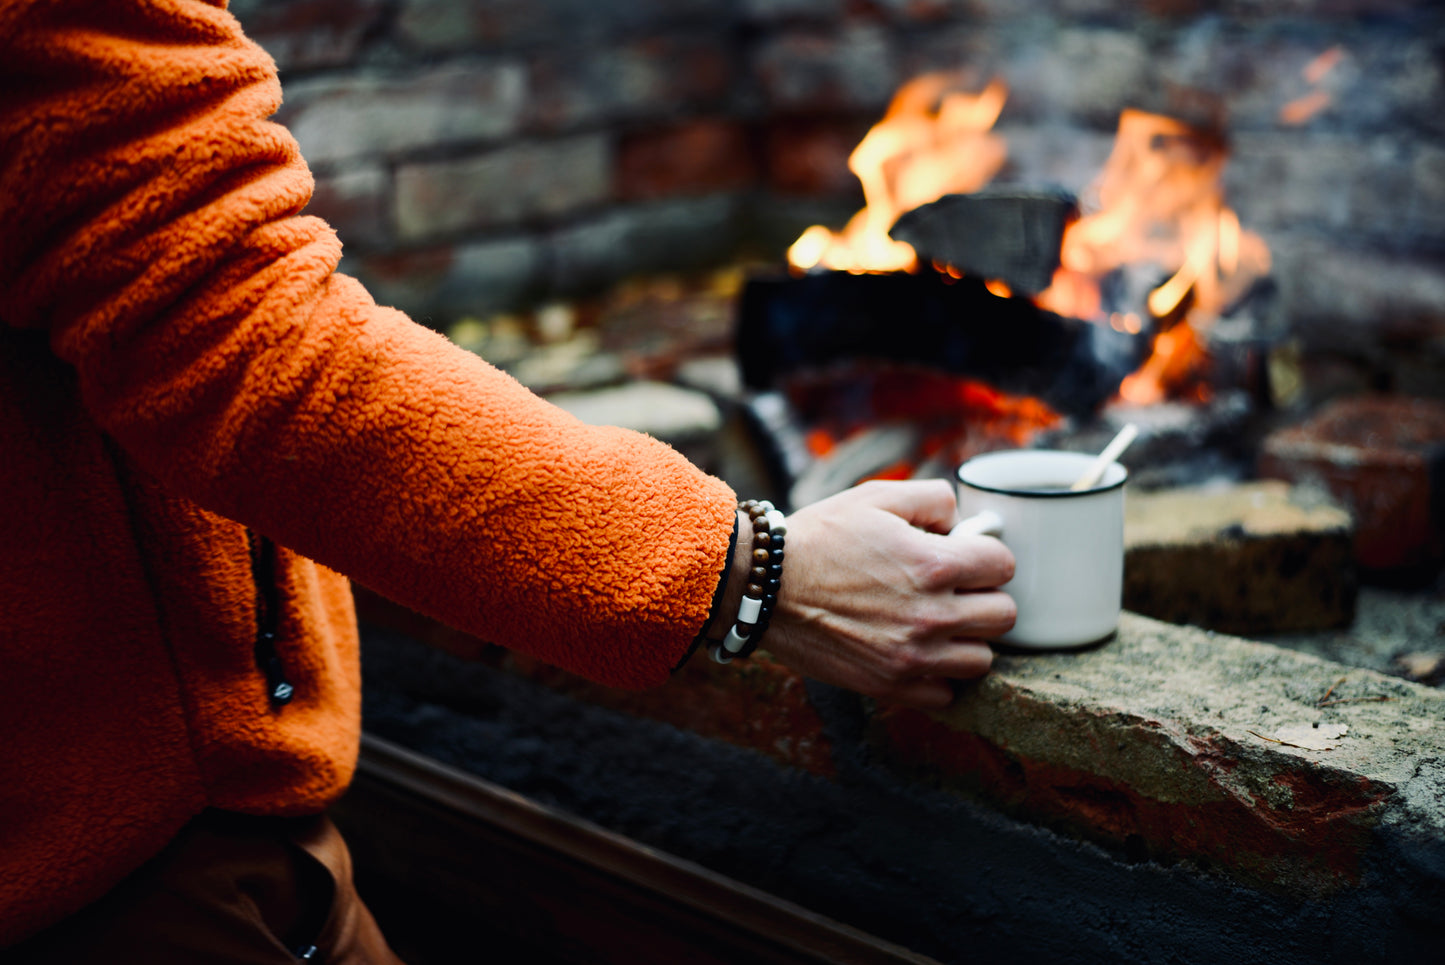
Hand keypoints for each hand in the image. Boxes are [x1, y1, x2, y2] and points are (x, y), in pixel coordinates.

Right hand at [762, 479, 1015, 709]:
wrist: (765, 586)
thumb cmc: (820, 537)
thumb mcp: (877, 496)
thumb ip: (934, 499)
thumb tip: (963, 522)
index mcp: (934, 564)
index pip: (1004, 566)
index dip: (985, 555)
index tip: (965, 557)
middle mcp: (932, 614)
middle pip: (1004, 616)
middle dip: (983, 597)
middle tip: (954, 589)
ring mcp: (913, 655)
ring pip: (982, 659)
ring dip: (966, 640)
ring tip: (937, 623)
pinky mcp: (891, 684)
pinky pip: (946, 694)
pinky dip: (938, 677)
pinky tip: (917, 652)